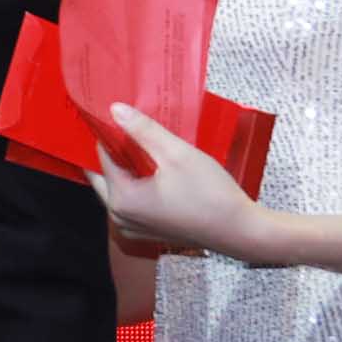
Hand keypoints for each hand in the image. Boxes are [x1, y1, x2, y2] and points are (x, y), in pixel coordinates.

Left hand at [92, 103, 289, 265]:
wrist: (239, 231)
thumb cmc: (211, 194)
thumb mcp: (177, 154)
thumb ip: (143, 130)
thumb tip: (114, 110)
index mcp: (122, 199)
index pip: (102, 156)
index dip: (108, 133)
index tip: (116, 113)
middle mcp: (120, 216)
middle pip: (103, 175)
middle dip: (110, 150)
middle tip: (124, 125)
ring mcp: (133, 227)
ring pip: (116, 188)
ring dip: (124, 166)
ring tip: (139, 142)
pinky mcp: (147, 230)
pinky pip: (131, 201)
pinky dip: (135, 183)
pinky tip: (152, 166)